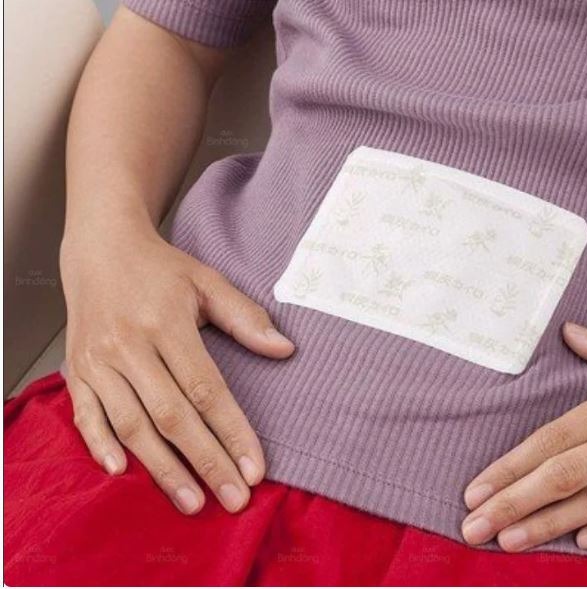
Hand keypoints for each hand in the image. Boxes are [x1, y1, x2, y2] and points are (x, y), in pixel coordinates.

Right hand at [60, 224, 293, 514]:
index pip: (206, 389)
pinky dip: (100, 445)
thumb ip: (246, 317)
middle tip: (234, 498)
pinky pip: (86, 415)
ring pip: (131, 424)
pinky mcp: (76, 370)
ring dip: (162, 467)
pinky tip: (123, 473)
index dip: (232, 431)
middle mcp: (128, 345)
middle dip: (206, 461)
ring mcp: (98, 361)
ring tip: (193, 501)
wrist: (100, 248)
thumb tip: (285, 349)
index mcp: (166, 324)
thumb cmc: (160, 269)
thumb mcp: (207, 282)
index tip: (255, 468)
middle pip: (172, 416)